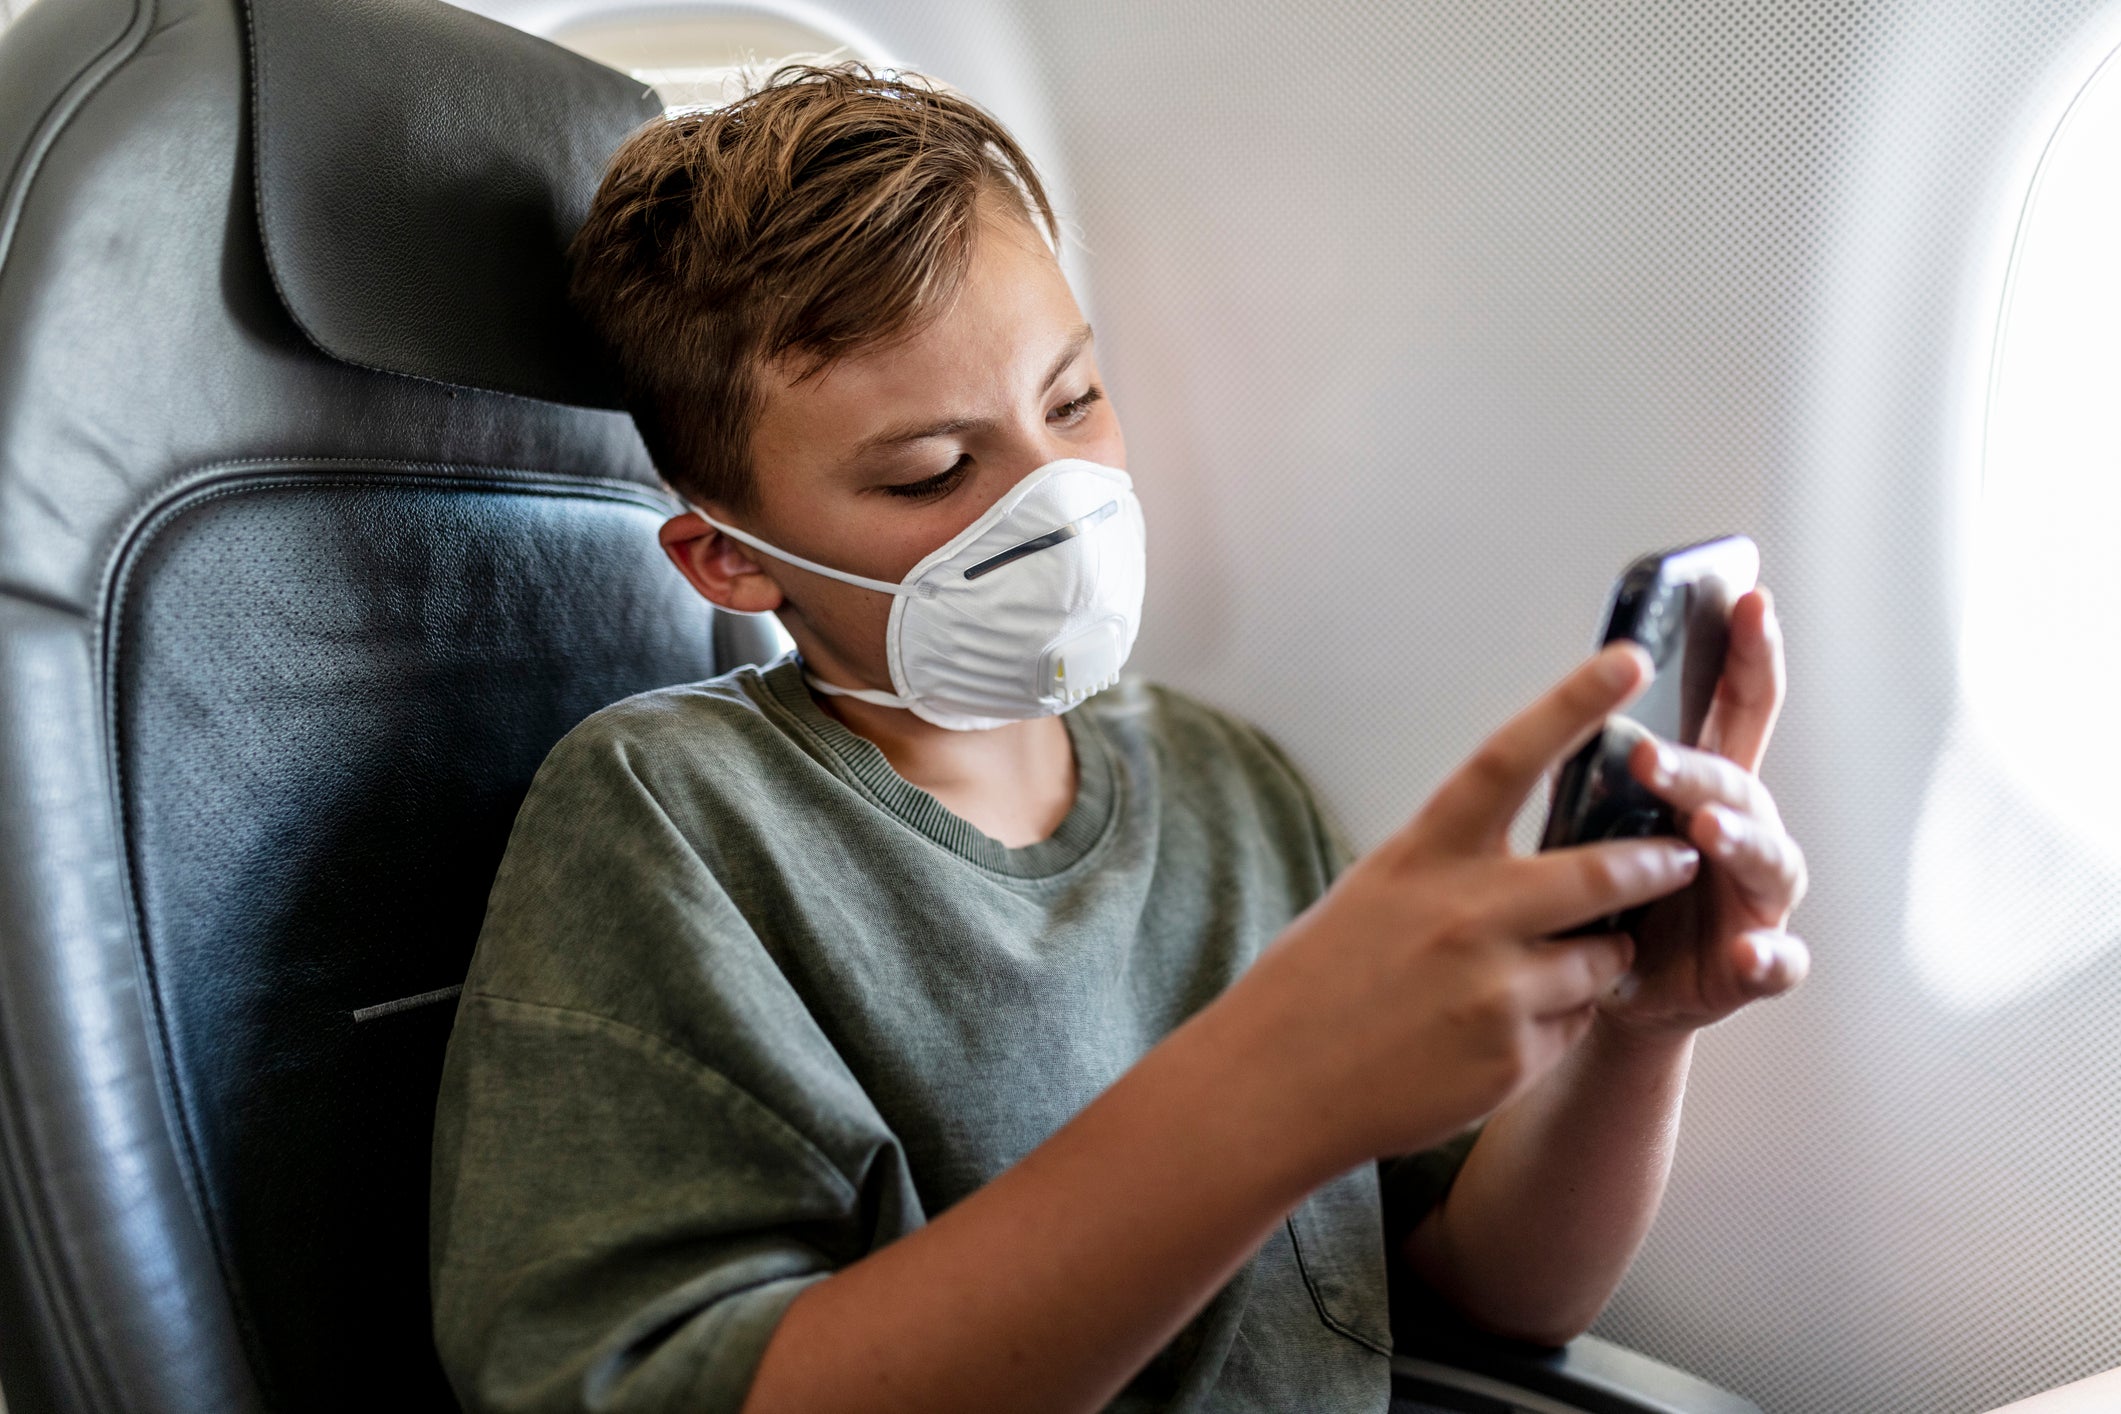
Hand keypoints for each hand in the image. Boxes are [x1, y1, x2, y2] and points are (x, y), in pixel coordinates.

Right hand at [1230, 642, 1702, 1165]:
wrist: (1273, 1086)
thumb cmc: (1319, 983)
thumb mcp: (1378, 892)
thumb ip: (1458, 866)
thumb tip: (1537, 850)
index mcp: (1424, 855)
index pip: (1509, 758)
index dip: (1573, 702)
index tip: (1629, 657)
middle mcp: (1465, 912)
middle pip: (1601, 871)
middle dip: (1655, 863)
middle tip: (1679, 855)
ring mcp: (1494, 988)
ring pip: (1603, 957)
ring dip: (1602, 956)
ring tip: (1551, 969)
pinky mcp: (1512, 1056)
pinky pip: (1577, 1024)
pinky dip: (1563, 1019)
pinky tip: (1502, 1031)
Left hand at [1599, 586, 1810, 1041]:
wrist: (1596, 991)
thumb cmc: (1603, 892)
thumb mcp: (1590, 824)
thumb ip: (1595, 772)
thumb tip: (1577, 712)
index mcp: (1707, 786)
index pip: (1738, 706)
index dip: (1751, 652)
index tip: (1751, 598)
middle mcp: (1744, 832)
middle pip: (1740, 783)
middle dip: (1702, 767)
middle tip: (1649, 757)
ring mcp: (1755, 898)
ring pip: (1768, 860)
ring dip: (1739, 842)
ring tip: (1705, 833)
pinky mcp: (1750, 965)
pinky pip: (1777, 961)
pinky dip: (1768, 957)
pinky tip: (1748, 951)